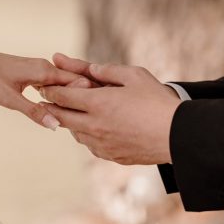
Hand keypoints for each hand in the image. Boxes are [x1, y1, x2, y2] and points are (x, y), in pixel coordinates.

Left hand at [0, 46, 86, 129]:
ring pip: (63, 84)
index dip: (87, 96)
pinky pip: (53, 83)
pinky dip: (59, 95)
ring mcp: (40, 69)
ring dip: (70, 98)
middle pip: (73, 83)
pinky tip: (60, 108)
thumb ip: (34, 112)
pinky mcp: (34, 72)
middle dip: (82, 98)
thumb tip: (55, 125)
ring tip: (80, 116)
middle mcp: (46, 67)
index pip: (77, 82)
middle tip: (91, 119)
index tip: (95, 112)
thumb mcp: (10, 99)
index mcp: (44, 71)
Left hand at [41, 60, 181, 164]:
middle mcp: (94, 126)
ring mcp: (101, 144)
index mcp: (98, 103)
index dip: (50, 89)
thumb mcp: (134, 76)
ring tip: (71, 112)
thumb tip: (87, 68)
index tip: (45, 85)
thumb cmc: (157, 101)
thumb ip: (106, 70)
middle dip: (51, 107)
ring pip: (75, 133)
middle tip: (45, 100)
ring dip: (70, 122)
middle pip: (61, 117)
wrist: (178, 135)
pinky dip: (87, 136)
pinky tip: (93, 128)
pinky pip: (91, 145)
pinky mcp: (111, 156)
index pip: (62, 96)